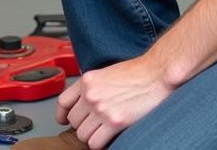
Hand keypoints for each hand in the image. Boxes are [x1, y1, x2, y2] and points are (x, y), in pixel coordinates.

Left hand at [55, 58, 173, 149]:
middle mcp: (91, 94)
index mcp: (87, 80)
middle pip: (73, 121)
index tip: (63, 121)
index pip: (63, 102)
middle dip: (82, 126)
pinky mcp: (114, 122)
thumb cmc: (135, 73)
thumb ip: (92, 87)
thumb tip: (84, 104)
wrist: (155, 74)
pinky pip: (95, 143)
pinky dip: (99, 143)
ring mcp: (101, 108)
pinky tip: (108, 137)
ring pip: (82, 135)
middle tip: (94, 126)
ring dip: (91, 136)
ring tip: (103, 131)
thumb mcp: (106, 73)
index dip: (61, 115)